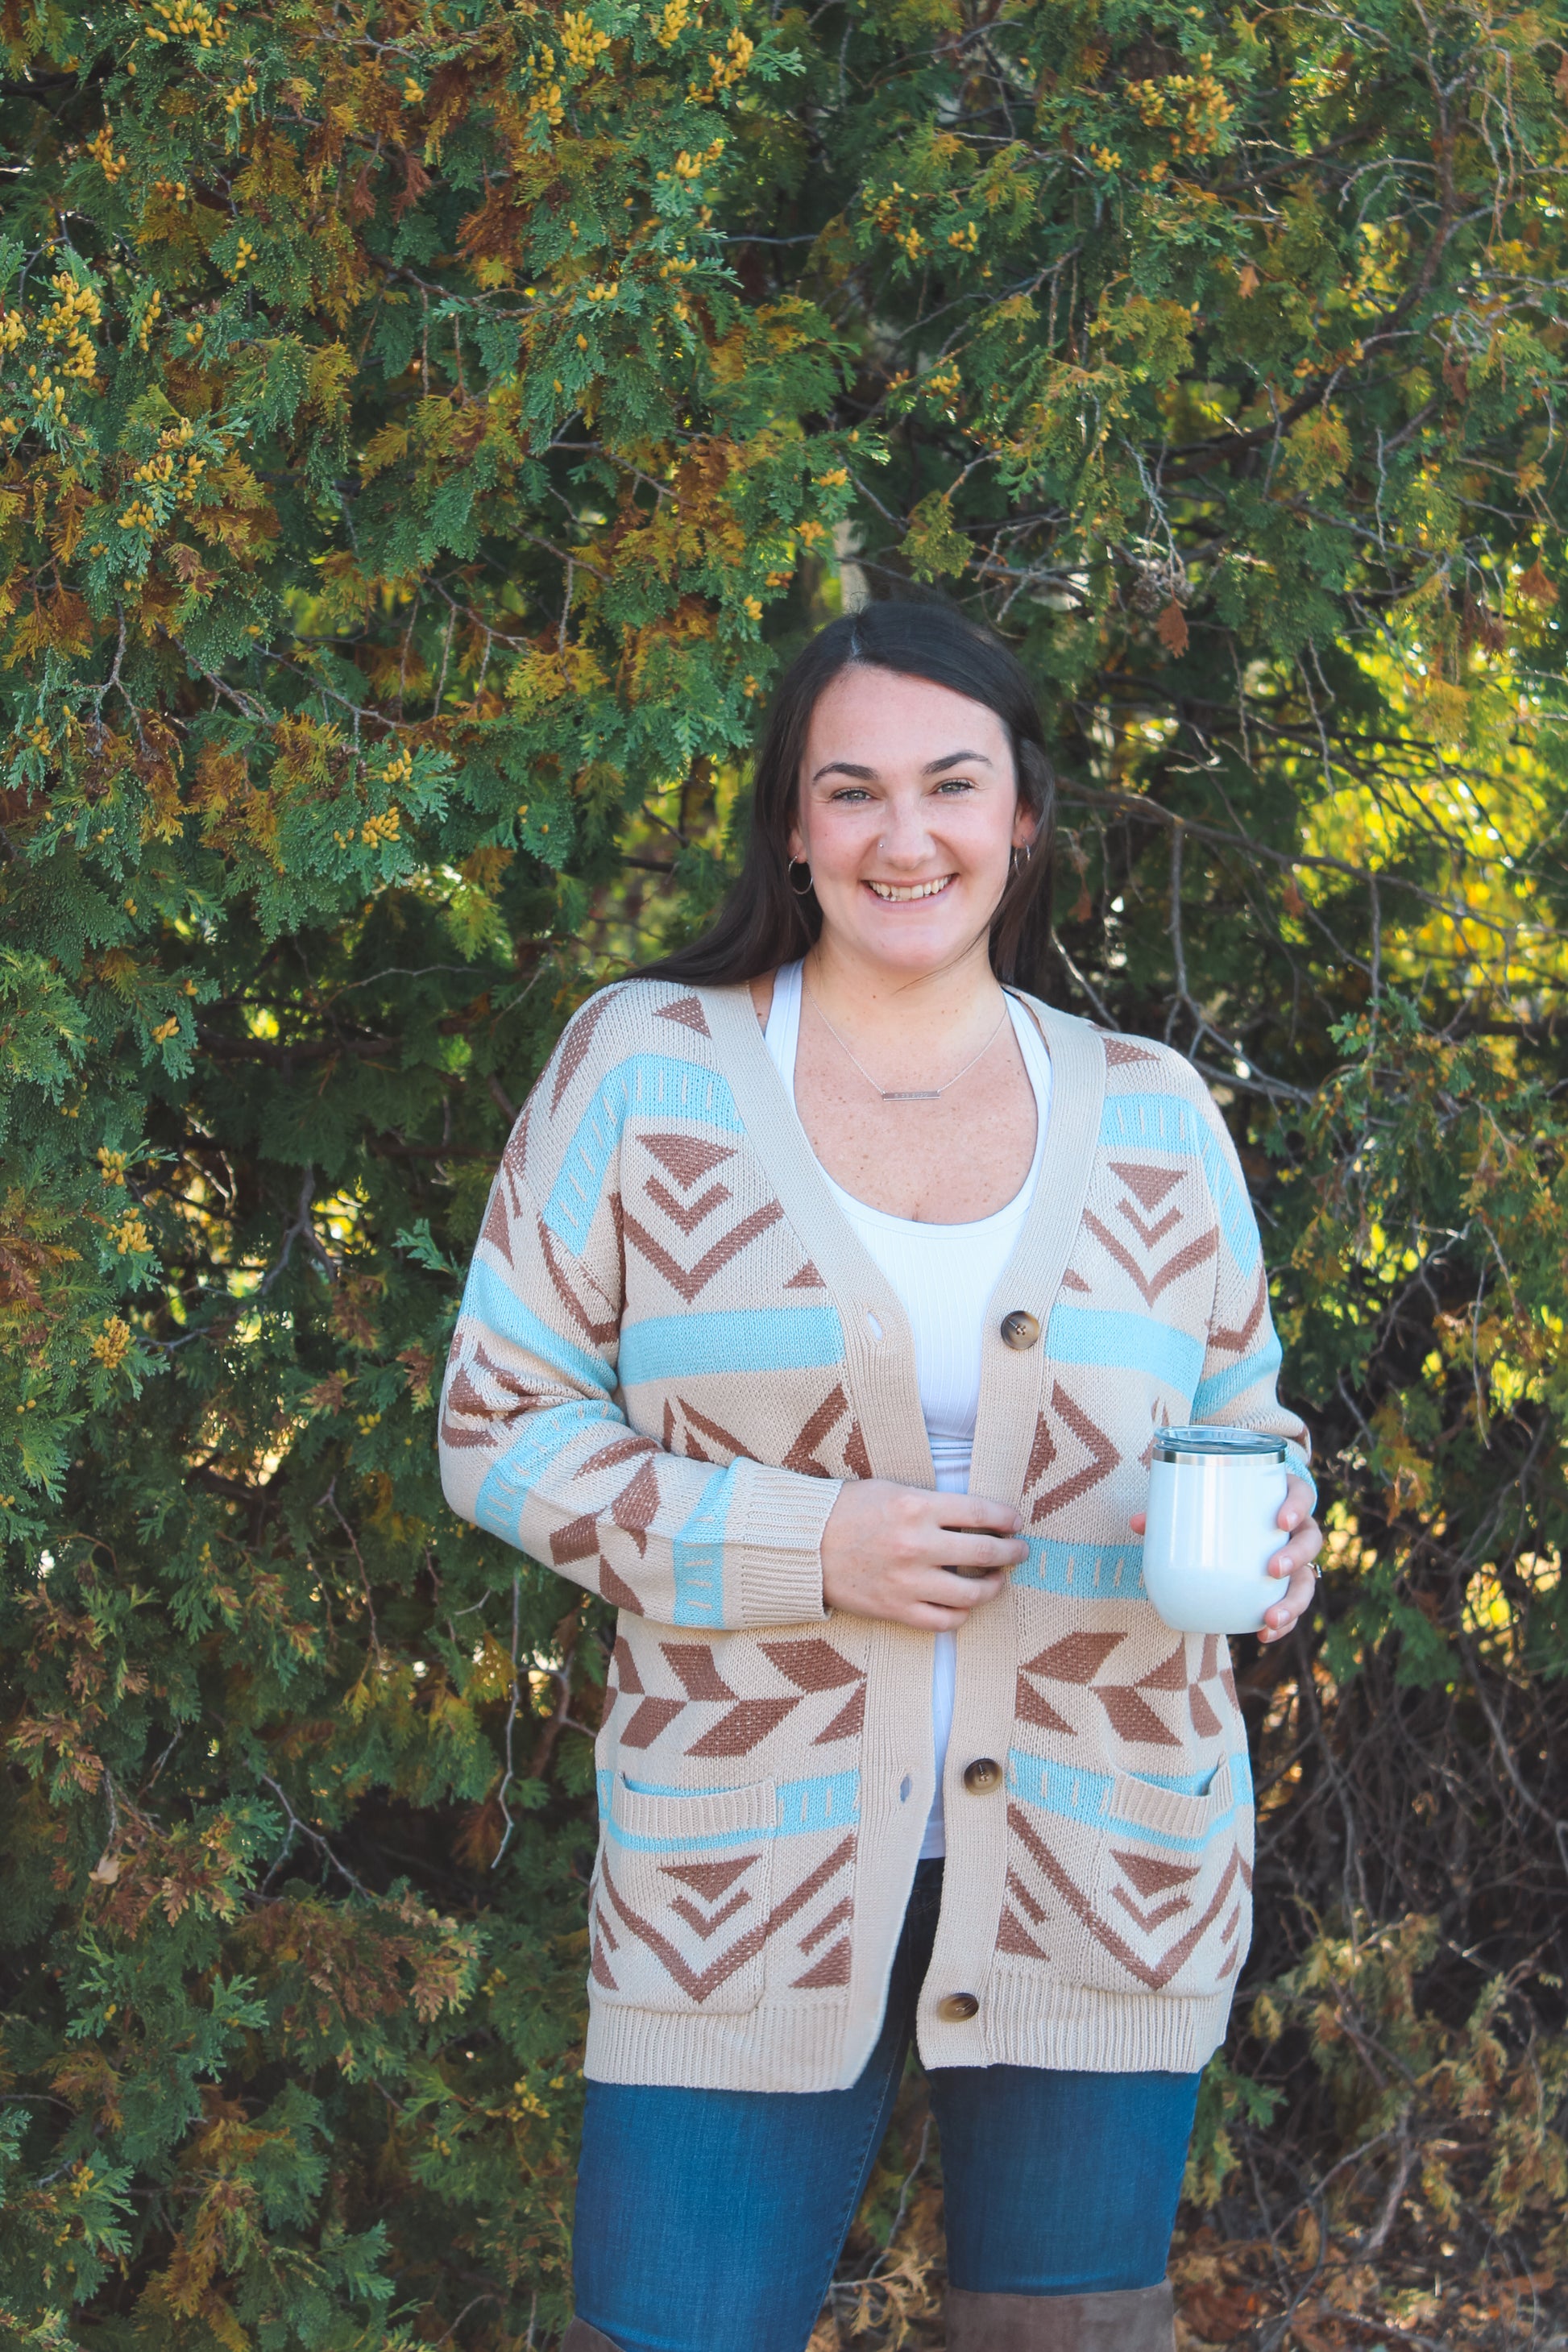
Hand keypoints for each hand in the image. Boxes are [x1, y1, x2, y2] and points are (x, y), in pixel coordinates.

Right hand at [821, 1480, 1026, 1630]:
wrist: (803, 1545)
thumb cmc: (847, 1511)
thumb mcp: (892, 1490)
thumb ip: (932, 1503)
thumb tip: (975, 1517)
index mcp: (917, 1507)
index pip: (982, 1512)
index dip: (1007, 1518)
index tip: (1016, 1523)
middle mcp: (917, 1545)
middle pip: (986, 1552)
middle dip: (1012, 1552)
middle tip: (1019, 1552)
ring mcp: (908, 1582)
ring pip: (972, 1593)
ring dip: (993, 1587)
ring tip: (996, 1581)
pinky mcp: (896, 1610)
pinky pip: (944, 1621)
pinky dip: (960, 1614)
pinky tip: (962, 1604)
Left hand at [1129, 1471, 1322, 1644]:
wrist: (1237, 1515)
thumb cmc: (1220, 1502)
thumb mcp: (1203, 1500)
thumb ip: (1172, 1511)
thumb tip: (1138, 1523)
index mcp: (1280, 1496)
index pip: (1302, 1495)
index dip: (1297, 1506)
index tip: (1281, 1521)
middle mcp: (1296, 1528)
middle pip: (1311, 1541)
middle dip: (1295, 1557)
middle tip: (1272, 1569)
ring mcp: (1294, 1557)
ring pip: (1307, 1579)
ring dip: (1294, 1601)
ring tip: (1270, 1617)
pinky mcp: (1287, 1582)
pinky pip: (1292, 1603)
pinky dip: (1283, 1621)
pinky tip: (1265, 1634)